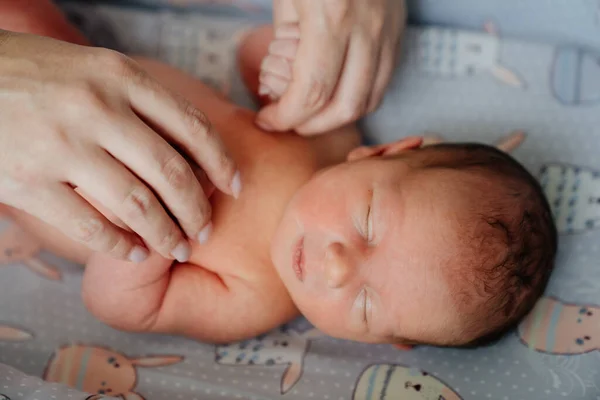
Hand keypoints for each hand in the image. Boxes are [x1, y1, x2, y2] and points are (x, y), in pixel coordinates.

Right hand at [0, 31, 239, 262]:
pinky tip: (134, 252)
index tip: (234, 187)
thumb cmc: (33, 73)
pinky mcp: (28, 181)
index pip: (192, 127)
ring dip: (166, 234)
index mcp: (120, 77)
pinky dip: (120, 245)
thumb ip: (138, 99)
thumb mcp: (93, 68)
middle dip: (198, 210)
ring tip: (178, 249)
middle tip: (205, 230)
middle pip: (171, 173)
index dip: (221, 163)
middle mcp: (97, 109)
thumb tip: (188, 142)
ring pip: (137, 205)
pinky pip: (89, 225)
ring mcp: (62, 146)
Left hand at [256, 0, 405, 134]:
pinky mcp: (398, 31)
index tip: (267, 119)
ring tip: (309, 115)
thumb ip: (286, 39)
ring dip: (336, 119)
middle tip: (286, 122)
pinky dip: (359, 100)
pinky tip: (335, 97)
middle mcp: (366, 29)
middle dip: (309, 125)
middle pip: (344, 107)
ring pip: (369, 100)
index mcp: (330, 17)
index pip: (311, 92)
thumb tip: (282, 82)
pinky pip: (383, 82)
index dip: (286, 117)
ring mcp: (387, 31)